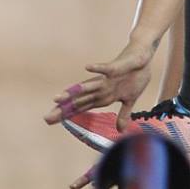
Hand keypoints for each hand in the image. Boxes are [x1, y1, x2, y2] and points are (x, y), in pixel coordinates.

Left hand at [43, 36, 157, 133]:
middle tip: (46, 119)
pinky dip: (97, 68)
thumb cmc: (134, 77)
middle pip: (79, 101)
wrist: (143, 58)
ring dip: (74, 92)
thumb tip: (121, 130)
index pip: (80, 107)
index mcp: (101, 96)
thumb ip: (123, 114)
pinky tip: (87, 67)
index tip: (50, 121)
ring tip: (57, 98)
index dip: (66, 115)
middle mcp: (99, 88)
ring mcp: (106, 79)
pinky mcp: (116, 68)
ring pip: (88, 86)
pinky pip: (106, 68)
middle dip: (63, 110)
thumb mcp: (130, 101)